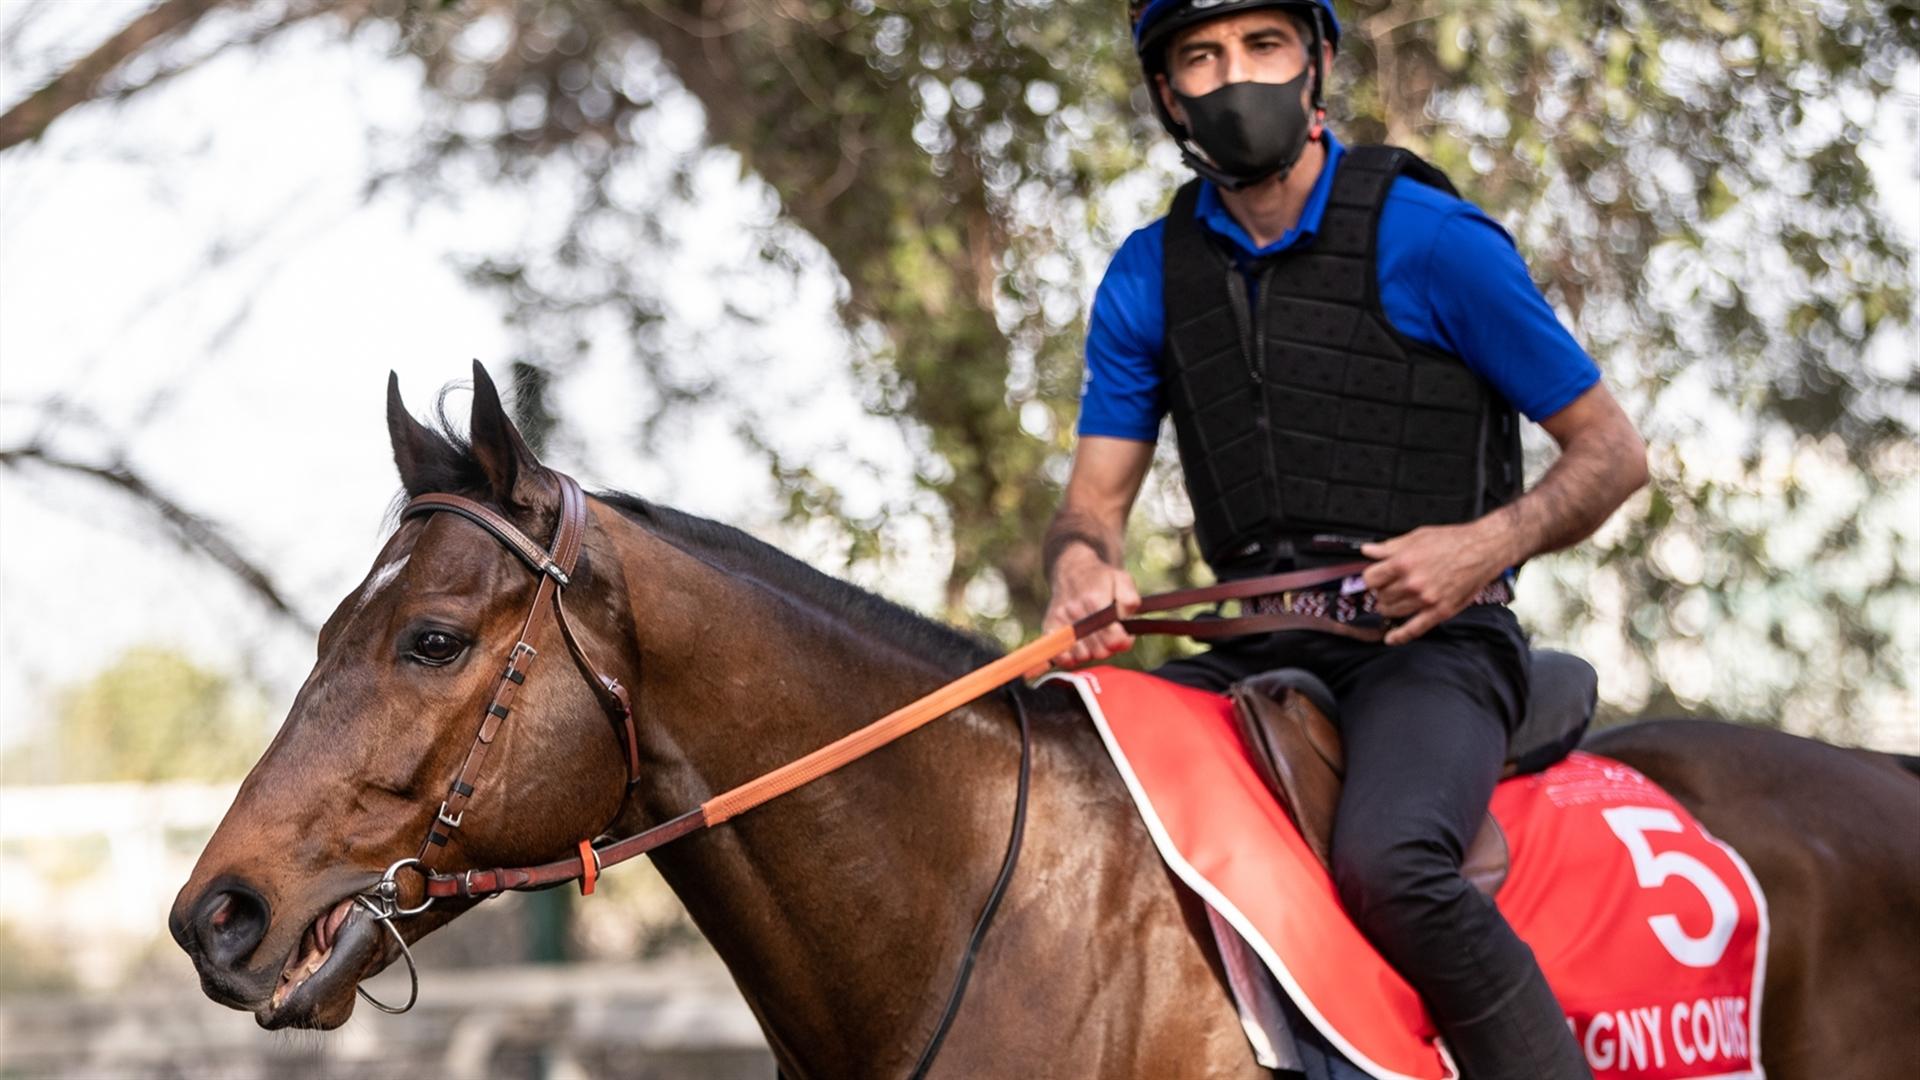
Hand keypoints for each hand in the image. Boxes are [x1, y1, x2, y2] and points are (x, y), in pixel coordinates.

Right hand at [1042, 545, 1140, 667]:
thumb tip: (1125, 619)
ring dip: (1092, 652)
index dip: (1122, 641)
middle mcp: (1075, 609)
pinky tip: (1079, 650)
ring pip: (1082, 655)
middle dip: (1109, 647)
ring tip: (1095, 639)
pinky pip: (1060, 656)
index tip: (1123, 635)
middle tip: (1109, 635)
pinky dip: (1071, 658)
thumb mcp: (1122, 580)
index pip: (1112, 637)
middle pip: (1099, 650)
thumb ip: (1129, 600)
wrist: (1072, 570)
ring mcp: (1060, 619)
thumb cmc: (1101, 579)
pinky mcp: (1049, 626)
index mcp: (1095, 599)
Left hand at [1360, 520, 1515, 645]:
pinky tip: (1391, 638)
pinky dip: (1399, 636)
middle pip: (1381, 596)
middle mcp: (1413, 583)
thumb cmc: (1453, 541)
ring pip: (1392, 611)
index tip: (1375, 578)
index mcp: (1404, 563)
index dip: (1371, 578)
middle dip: (1382, 591)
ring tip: (1395, 600)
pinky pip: (1414, 629)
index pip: (1370, 579)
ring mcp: (1426, 600)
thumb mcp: (1417, 537)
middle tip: (1390, 586)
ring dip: (1389, 607)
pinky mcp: (1440, 611)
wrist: (1483, 550)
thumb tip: (1368, 551)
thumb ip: (1389, 547)